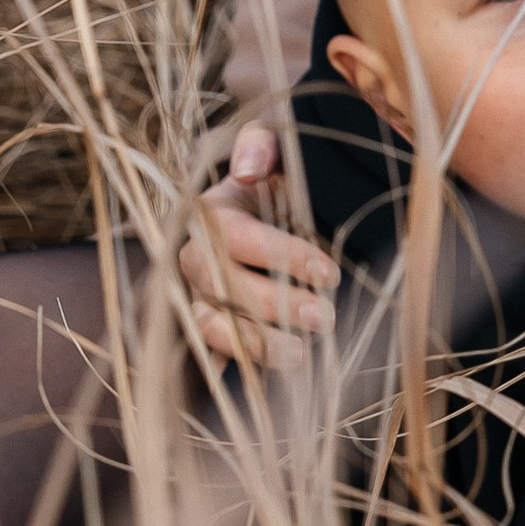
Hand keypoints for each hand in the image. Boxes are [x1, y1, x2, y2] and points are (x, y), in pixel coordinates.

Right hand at [181, 122, 340, 367]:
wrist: (269, 204)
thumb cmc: (277, 177)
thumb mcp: (274, 147)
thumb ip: (262, 145)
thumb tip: (249, 171)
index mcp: (210, 214)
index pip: (238, 237)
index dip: (282, 256)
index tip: (330, 273)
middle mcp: (194, 257)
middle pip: (223, 287)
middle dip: (274, 306)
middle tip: (325, 319)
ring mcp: (197, 295)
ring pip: (212, 326)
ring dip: (256, 344)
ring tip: (301, 355)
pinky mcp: (209, 324)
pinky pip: (212, 351)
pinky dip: (235, 366)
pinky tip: (267, 380)